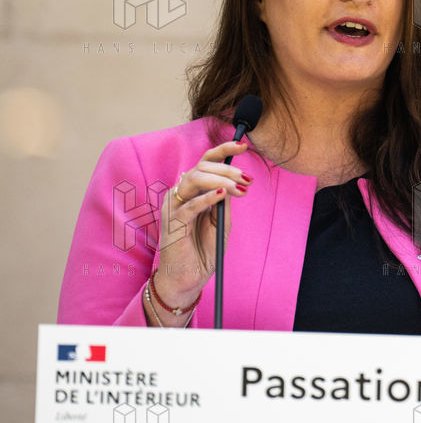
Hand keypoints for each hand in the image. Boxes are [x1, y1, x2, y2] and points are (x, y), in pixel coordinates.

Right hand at [155, 140, 252, 308]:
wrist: (188, 277)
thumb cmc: (203, 249)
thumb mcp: (221, 221)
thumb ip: (224, 200)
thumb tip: (235, 181)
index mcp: (191, 191)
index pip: (204, 162)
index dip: (223, 150)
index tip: (243, 145)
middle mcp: (179, 195)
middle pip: (200, 167)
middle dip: (227, 170)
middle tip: (247, 180)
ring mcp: (173, 208)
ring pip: (192, 180)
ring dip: (220, 181)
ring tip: (239, 189)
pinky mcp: (172, 224)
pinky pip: (188, 206)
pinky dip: (206, 198)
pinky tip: (222, 194)